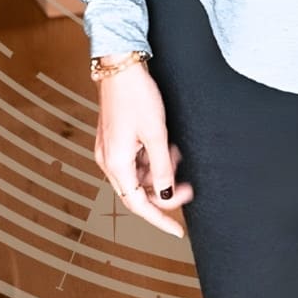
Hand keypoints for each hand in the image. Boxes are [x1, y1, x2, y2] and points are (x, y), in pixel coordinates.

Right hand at [95, 62, 190, 237]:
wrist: (120, 66)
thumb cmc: (136, 95)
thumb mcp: (156, 134)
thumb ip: (161, 168)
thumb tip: (165, 194)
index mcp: (116, 163)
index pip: (138, 205)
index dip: (159, 219)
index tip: (177, 230)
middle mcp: (108, 161)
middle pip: (138, 192)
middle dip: (164, 189)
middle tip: (188, 186)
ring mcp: (110, 150)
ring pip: (138, 175)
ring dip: (159, 170)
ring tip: (175, 151)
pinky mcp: (114, 140)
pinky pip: (135, 160)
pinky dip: (152, 157)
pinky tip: (165, 144)